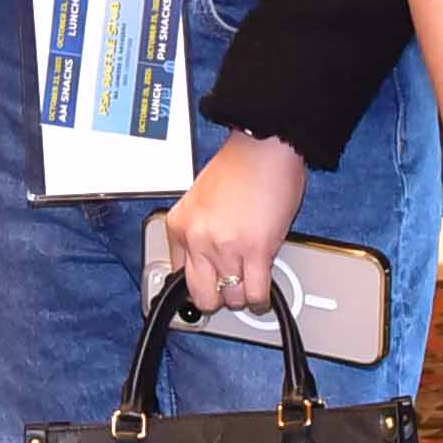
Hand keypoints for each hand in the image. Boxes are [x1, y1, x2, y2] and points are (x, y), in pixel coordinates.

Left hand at [159, 134, 310, 312]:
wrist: (263, 145)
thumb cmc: (239, 164)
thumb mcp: (199, 199)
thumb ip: (198, 230)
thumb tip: (206, 260)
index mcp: (180, 225)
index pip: (178, 276)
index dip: (198, 283)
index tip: (207, 285)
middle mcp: (198, 239)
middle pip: (201, 297)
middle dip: (217, 297)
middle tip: (229, 288)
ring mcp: (226, 248)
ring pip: (232, 298)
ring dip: (243, 295)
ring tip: (250, 283)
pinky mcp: (256, 251)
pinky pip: (256, 293)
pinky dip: (261, 298)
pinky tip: (263, 291)